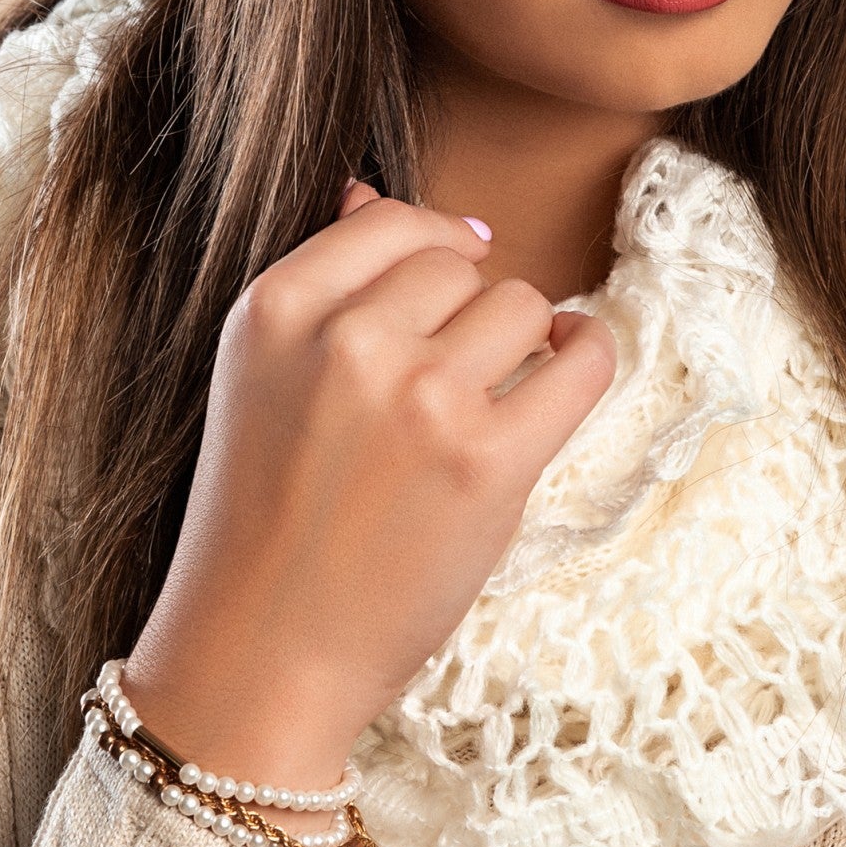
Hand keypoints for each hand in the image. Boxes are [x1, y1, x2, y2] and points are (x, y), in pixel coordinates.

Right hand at [121, 179, 616, 786]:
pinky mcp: (488, 461)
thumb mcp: (259, 378)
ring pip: (519, 304)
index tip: (453, 268)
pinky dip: (586, 356)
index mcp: (275, 310)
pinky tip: (568, 367)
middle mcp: (347, 340)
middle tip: (449, 373)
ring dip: (520, 341)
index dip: (431, 246)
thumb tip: (368, 190)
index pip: (390, 223)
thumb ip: (319, 282)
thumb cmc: (261, 520)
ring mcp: (421, 398)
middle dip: (467, 307)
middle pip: (458, 263)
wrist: (261, 656)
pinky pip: (579, 361)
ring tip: (493, 392)